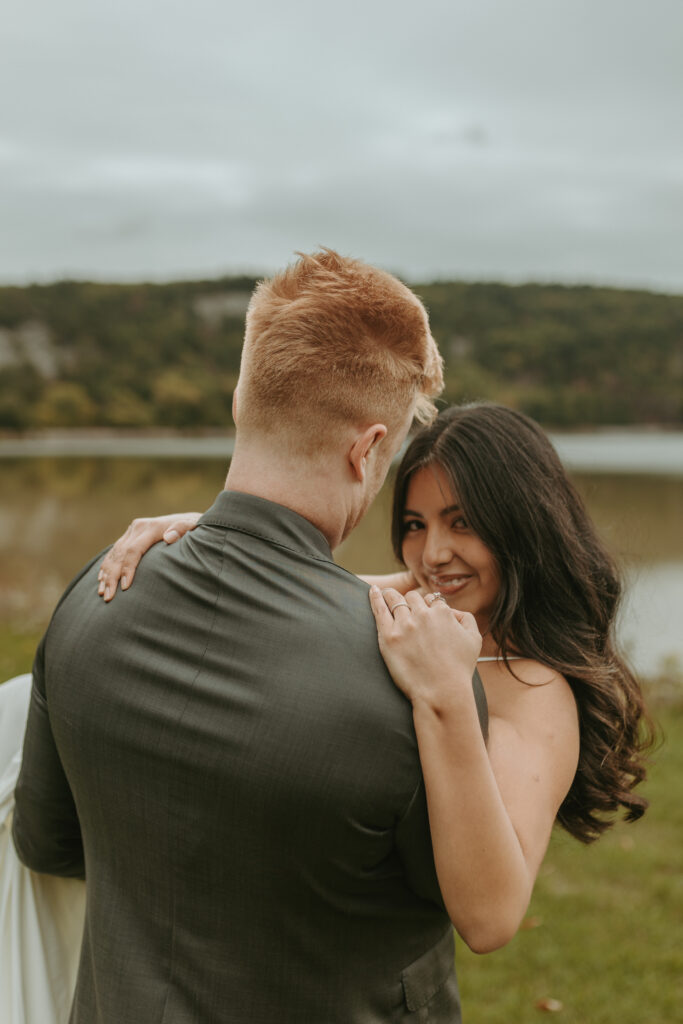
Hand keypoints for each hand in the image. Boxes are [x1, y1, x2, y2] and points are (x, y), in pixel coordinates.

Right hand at [97, 512, 201, 600]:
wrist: (189, 519)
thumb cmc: (194, 529)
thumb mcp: (194, 527)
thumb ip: (182, 530)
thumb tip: (169, 537)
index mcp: (151, 527)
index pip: (133, 550)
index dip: (128, 569)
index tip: (125, 588)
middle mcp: (138, 528)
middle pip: (120, 554)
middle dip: (112, 577)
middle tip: (108, 597)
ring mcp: (131, 531)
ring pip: (114, 554)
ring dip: (106, 574)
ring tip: (102, 593)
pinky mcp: (129, 536)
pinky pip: (114, 552)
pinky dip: (106, 567)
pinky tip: (101, 580)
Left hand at [368, 586, 481, 707]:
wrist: (442, 692)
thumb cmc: (459, 670)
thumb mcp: (474, 640)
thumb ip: (466, 619)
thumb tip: (452, 611)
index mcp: (442, 613)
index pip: (432, 600)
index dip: (428, 606)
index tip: (425, 613)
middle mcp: (423, 615)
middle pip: (412, 598)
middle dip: (411, 601)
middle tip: (406, 607)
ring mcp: (404, 625)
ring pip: (395, 600)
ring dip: (391, 596)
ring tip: (386, 594)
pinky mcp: (388, 637)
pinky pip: (379, 610)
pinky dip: (375, 597)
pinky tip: (373, 590)